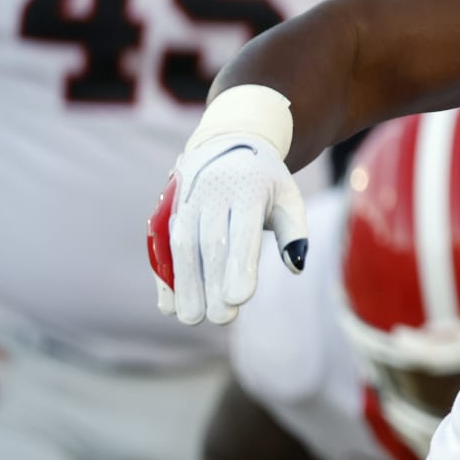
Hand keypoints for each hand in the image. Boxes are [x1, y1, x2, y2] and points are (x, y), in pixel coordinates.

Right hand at [146, 135, 307, 325]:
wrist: (228, 141)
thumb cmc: (266, 181)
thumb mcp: (288, 196)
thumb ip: (294, 230)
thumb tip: (297, 266)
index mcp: (247, 189)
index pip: (243, 231)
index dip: (240, 265)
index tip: (241, 299)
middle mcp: (213, 193)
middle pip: (210, 243)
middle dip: (213, 283)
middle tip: (222, 318)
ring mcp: (186, 200)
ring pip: (182, 245)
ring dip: (185, 284)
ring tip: (192, 318)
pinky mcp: (167, 210)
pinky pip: (162, 245)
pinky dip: (163, 275)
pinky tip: (169, 304)